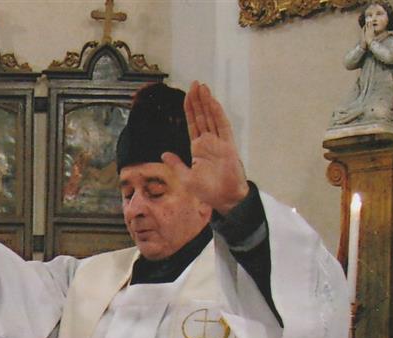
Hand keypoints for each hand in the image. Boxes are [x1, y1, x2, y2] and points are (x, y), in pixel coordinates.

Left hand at [162, 81, 249, 216]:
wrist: (224, 199)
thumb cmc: (208, 191)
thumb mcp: (186, 178)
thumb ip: (176, 164)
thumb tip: (164, 154)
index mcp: (198, 148)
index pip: (193, 124)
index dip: (190, 110)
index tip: (187, 96)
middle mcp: (209, 142)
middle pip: (202, 116)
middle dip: (198, 100)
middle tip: (195, 83)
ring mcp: (219, 142)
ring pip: (212, 117)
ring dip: (207, 102)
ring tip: (202, 87)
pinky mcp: (228, 145)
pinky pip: (222, 126)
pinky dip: (217, 114)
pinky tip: (212, 102)